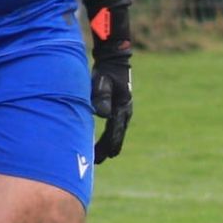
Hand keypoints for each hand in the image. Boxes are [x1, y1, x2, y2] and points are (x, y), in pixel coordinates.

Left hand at [86, 0, 132, 163]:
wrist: (114, 60)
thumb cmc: (107, 71)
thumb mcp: (102, 82)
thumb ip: (101, 97)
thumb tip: (102, 115)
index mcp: (122, 108)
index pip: (115, 131)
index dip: (108, 145)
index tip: (102, 157)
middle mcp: (125, 112)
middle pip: (116, 135)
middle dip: (107, 149)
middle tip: (97, 162)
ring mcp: (123, 110)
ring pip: (116, 132)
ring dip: (108, 144)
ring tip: (100, 157)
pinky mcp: (118, 107)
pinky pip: (114, 126)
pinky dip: (108, 136)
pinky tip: (101, 142)